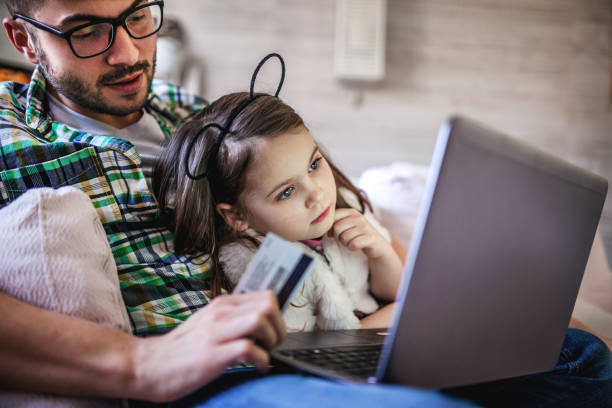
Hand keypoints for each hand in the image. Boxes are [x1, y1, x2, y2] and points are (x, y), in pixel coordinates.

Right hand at [133, 291, 285, 401]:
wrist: (147, 366)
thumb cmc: (181, 349)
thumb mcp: (208, 324)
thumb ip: (232, 319)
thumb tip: (263, 322)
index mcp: (222, 305)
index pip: (265, 296)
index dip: (278, 315)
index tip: (274, 332)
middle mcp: (220, 313)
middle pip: (268, 304)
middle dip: (279, 327)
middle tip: (272, 344)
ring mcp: (216, 332)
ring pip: (261, 320)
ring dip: (272, 340)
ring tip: (265, 353)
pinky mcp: (212, 355)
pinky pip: (249, 349)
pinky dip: (261, 361)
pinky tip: (257, 368)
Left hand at [331, 208, 393, 259]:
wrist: (377, 245)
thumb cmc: (357, 235)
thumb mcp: (347, 225)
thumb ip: (335, 223)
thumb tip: (322, 228)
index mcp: (351, 212)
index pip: (333, 217)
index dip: (330, 228)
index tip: (333, 234)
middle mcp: (359, 217)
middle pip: (337, 228)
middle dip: (338, 237)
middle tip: (345, 239)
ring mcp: (365, 227)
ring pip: (344, 237)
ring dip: (345, 243)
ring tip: (352, 242)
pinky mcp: (370, 237)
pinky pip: (353, 244)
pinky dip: (352, 247)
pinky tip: (357, 246)